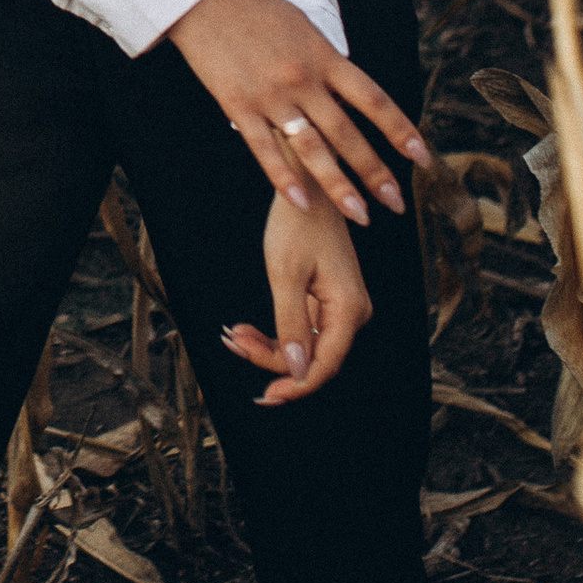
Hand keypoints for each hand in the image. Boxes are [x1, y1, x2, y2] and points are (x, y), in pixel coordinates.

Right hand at [166, 0, 430, 225]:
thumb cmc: (257, 10)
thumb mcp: (304, 27)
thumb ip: (329, 62)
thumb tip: (354, 92)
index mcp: (324, 56)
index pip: (374, 100)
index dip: (401, 131)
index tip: (421, 158)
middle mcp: (303, 79)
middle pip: (348, 134)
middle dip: (376, 173)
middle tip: (397, 204)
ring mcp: (270, 96)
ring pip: (312, 150)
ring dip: (339, 186)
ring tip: (360, 215)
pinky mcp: (238, 106)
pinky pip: (265, 150)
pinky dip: (284, 179)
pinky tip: (301, 202)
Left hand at [223, 189, 371, 403]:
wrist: (306, 187)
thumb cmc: (297, 224)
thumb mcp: (285, 274)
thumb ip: (291, 325)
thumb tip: (297, 371)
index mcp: (349, 310)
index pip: (324, 366)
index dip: (295, 385)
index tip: (264, 396)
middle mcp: (352, 313)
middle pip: (311, 357)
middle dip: (269, 357)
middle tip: (231, 341)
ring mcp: (341, 307)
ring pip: (303, 344)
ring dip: (266, 345)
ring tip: (232, 334)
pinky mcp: (328, 300)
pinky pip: (302, 327)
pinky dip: (273, 330)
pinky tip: (245, 327)